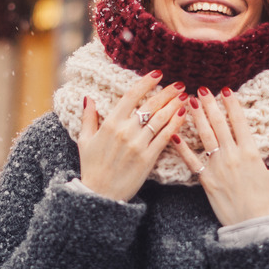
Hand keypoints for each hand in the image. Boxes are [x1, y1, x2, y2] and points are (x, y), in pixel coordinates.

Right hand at [79, 70, 187, 201]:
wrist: (99, 195)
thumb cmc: (91, 167)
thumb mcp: (85, 141)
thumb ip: (88, 118)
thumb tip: (89, 98)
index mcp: (110, 124)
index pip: (131, 96)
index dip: (146, 82)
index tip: (158, 73)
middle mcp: (125, 131)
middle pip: (150, 105)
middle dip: (167, 92)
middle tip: (179, 83)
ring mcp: (138, 145)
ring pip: (160, 119)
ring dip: (174, 105)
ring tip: (184, 96)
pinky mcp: (148, 159)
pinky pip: (164, 138)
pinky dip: (175, 125)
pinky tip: (182, 115)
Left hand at [171, 87, 268, 225]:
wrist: (251, 225)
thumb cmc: (265, 201)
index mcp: (251, 153)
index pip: (239, 122)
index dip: (231, 104)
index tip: (225, 90)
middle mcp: (233, 156)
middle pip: (219, 125)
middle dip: (210, 105)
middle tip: (202, 90)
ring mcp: (218, 167)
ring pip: (205, 137)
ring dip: (197, 118)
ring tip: (189, 102)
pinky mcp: (206, 179)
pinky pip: (192, 161)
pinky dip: (182, 148)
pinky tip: (175, 135)